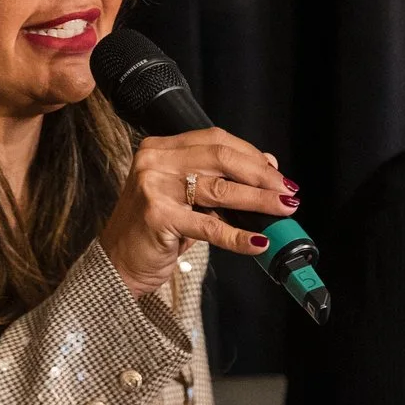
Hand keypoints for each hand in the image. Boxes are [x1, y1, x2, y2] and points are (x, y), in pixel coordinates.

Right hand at [98, 127, 297, 298]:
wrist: (118, 263)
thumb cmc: (154, 230)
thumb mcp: (184, 196)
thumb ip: (217, 178)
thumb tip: (268, 166)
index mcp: (161, 148)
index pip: (216, 141)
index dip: (252, 156)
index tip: (277, 174)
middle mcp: (154, 161)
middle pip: (221, 158)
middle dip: (261, 176)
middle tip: (287, 192)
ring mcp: (154, 187)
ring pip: (220, 190)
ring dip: (258, 201)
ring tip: (283, 210)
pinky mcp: (158, 216)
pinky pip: (210, 226)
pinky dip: (238, 235)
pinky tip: (258, 241)